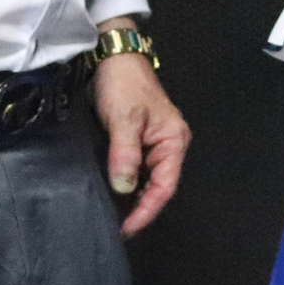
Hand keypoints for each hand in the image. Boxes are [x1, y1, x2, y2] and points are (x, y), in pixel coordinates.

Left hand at [93, 47, 189, 237]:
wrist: (111, 56)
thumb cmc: (123, 83)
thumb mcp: (124, 119)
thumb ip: (125, 155)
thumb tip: (123, 188)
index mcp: (173, 140)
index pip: (164, 186)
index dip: (146, 209)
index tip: (127, 227)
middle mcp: (167, 145)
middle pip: (158, 186)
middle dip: (139, 209)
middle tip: (116, 228)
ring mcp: (153, 143)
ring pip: (146, 180)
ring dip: (131, 199)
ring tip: (113, 218)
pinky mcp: (137, 141)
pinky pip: (135, 170)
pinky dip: (125, 185)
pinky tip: (112, 195)